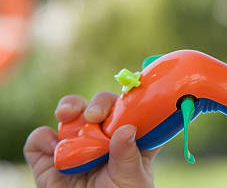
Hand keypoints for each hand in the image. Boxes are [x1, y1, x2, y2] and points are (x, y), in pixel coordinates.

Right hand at [24, 92, 158, 187]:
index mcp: (128, 136)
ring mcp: (75, 143)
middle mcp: (102, 135)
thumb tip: (125, 129)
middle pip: (100, 104)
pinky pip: (39, 138)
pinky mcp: (48, 158)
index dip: (127, 102)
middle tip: (94, 116)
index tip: (121, 110)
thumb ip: (128, 156)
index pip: (130, 109)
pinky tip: (52, 147)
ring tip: (67, 115)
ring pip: (70, 112)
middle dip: (97, 104)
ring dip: (69, 107)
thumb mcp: (132, 180)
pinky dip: (42, 138)